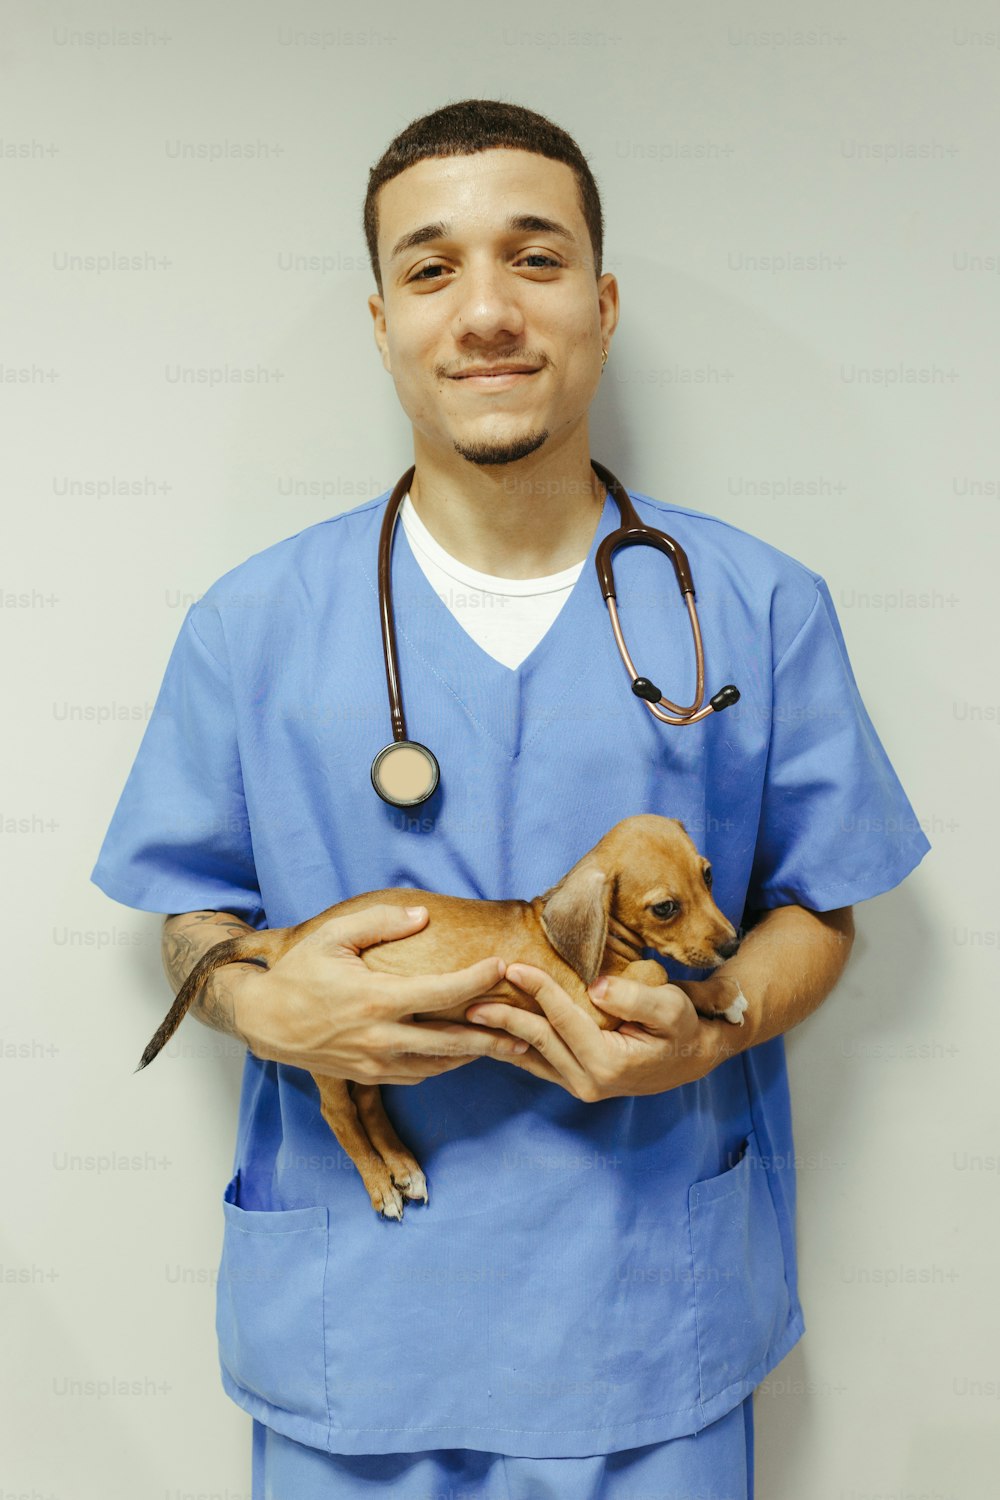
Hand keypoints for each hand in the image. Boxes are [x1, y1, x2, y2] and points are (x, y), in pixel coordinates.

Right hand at [233, 905, 525, 1084]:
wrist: (264, 1021)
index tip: (503, 966)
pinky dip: (443, 1065)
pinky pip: (417, 1074)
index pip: (441, 992)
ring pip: (438, 1064)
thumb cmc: (299, 973)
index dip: (477, 979)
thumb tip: (423, 916)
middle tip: (527, 1034)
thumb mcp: (334, 936)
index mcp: (376, 999)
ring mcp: (375, 1062)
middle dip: (493, 1037)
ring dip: (473, 1056)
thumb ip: (380, 922)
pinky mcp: (369, 1077)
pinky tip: (459, 1054)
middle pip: (452, 1041)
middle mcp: (380, 1036)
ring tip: (505, 1047)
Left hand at [464, 965, 738, 1100]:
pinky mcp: (575, 1081)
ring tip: (469, 1012)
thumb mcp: (671, 1007)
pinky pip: (536, 1062)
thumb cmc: (683, 1027)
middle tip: (472, 992)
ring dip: (501, 1032)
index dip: (538, 990)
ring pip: (531, 1055)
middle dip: (505, 1013)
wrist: (693, 1055)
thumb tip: (598, 988)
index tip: (513, 965)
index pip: (563, 1020)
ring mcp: (580, 1086)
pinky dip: (513, 1044)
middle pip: (537, 1041)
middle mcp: (589, 1083)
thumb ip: (636, 998)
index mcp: (609, 1065)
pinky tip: (491, 1030)